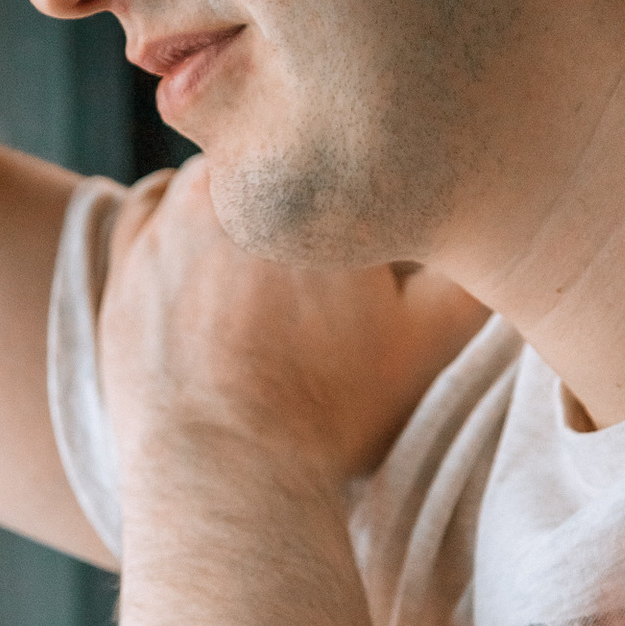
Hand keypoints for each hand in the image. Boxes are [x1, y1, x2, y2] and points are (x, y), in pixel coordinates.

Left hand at [99, 159, 487, 491]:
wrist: (224, 476)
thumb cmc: (333, 406)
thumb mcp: (431, 335)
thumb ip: (474, 268)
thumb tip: (498, 230)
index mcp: (311, 174)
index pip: (349, 149)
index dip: (368, 189)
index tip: (372, 238)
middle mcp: (231, 175)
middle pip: (280, 156)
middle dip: (302, 191)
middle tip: (322, 263)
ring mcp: (168, 214)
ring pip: (216, 177)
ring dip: (240, 204)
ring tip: (266, 278)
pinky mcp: (126, 257)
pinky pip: (153, 210)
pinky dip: (178, 224)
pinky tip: (205, 267)